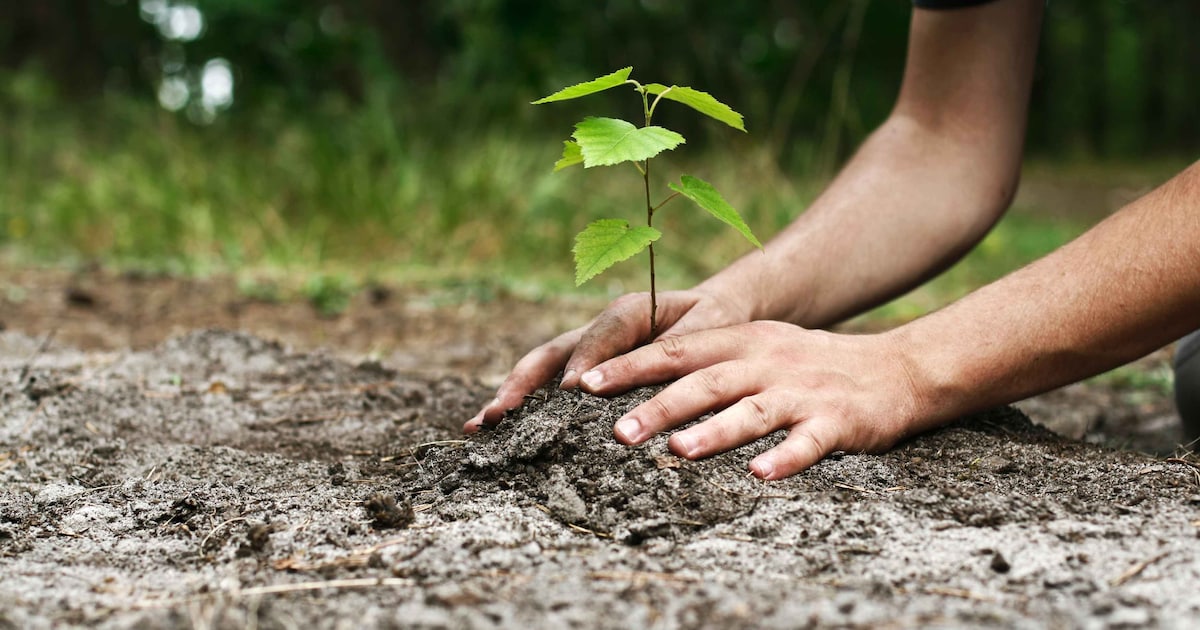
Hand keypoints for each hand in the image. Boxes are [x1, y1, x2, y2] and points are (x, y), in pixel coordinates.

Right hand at [464, 289, 749, 432]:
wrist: (715, 313)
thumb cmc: (715, 321)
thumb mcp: (709, 327)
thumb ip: (680, 345)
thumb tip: (649, 373)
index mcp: (629, 311)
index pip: (600, 336)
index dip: (584, 362)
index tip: (570, 392)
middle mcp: (598, 329)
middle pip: (551, 354)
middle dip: (522, 384)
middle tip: (497, 414)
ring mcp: (586, 350)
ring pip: (541, 370)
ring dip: (511, 396)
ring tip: (479, 426)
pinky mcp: (585, 369)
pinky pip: (549, 385)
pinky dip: (523, 406)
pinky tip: (496, 430)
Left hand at [576, 321, 925, 478]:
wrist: (895, 370)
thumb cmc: (809, 365)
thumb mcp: (758, 348)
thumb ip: (707, 360)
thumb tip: (637, 379)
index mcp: (743, 341)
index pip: (677, 350)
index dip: (631, 366)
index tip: (586, 383)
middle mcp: (767, 362)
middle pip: (706, 382)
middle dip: (659, 406)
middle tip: (617, 431)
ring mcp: (802, 392)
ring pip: (752, 411)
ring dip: (714, 431)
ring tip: (678, 452)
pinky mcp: (837, 421)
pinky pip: (807, 442)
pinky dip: (784, 458)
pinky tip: (760, 475)